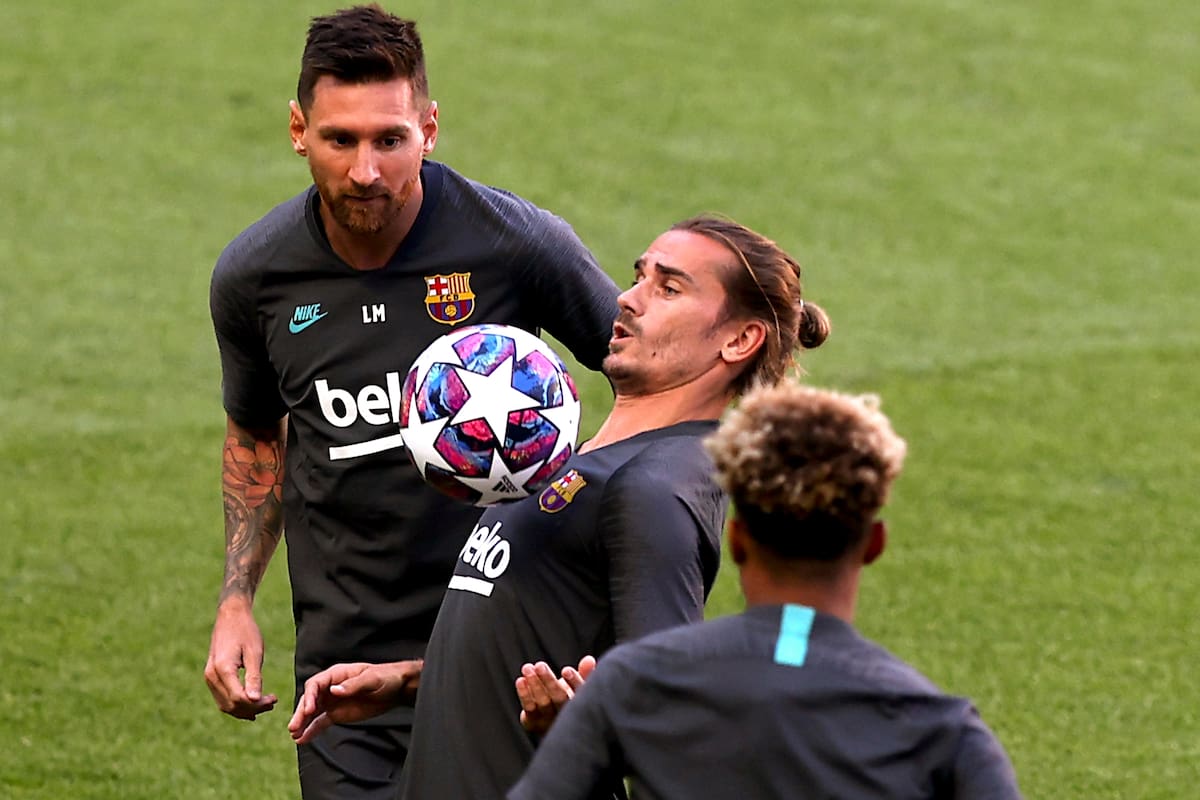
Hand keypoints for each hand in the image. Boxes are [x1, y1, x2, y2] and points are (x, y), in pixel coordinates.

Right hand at [204, 599, 277, 719]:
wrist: (230, 616)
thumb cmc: (246, 631)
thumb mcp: (255, 652)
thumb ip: (254, 677)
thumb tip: (255, 700)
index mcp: (223, 669)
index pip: (239, 698)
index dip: (257, 704)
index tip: (274, 699)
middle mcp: (212, 676)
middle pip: (232, 705)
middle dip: (253, 708)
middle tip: (272, 703)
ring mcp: (209, 677)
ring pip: (225, 705)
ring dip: (245, 709)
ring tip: (265, 705)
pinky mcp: (211, 676)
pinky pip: (222, 698)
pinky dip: (236, 704)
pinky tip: (251, 703)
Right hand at [288, 660, 423, 744]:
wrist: (396, 689)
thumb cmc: (385, 678)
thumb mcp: (371, 679)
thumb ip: (353, 685)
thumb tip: (333, 691)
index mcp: (336, 674)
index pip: (316, 684)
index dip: (310, 696)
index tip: (309, 710)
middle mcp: (330, 687)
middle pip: (310, 699)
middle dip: (301, 712)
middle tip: (294, 726)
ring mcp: (332, 701)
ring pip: (312, 712)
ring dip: (302, 722)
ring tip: (294, 735)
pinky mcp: (337, 714)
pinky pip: (320, 722)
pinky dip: (311, 730)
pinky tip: (302, 739)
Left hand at [515, 655, 595, 734]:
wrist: (553, 725)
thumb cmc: (568, 698)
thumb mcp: (579, 685)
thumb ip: (585, 673)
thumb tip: (589, 659)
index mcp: (581, 705)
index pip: (580, 693)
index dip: (574, 682)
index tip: (566, 670)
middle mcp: (566, 717)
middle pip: (559, 698)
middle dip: (549, 681)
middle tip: (540, 665)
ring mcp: (549, 721)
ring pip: (543, 703)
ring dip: (534, 684)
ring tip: (527, 668)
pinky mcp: (533, 724)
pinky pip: (529, 708)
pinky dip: (525, 694)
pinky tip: (521, 680)